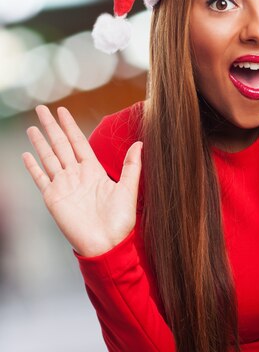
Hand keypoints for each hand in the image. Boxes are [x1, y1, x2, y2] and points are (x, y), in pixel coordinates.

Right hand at [22, 105, 142, 256]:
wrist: (107, 244)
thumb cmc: (121, 220)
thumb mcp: (129, 189)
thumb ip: (132, 166)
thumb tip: (140, 143)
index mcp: (93, 170)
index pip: (79, 142)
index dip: (70, 126)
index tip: (63, 111)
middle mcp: (76, 175)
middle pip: (61, 144)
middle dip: (52, 127)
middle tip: (42, 108)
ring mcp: (63, 186)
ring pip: (49, 157)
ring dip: (40, 142)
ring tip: (33, 127)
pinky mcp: (53, 198)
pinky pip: (40, 178)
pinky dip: (33, 166)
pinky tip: (26, 154)